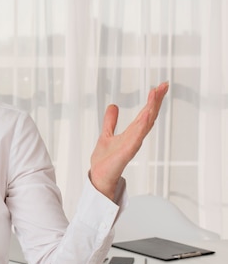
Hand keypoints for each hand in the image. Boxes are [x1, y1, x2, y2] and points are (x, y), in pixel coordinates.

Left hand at [89, 82, 169, 199]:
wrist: (99, 177)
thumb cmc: (105, 161)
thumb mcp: (106, 134)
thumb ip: (110, 121)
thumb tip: (113, 106)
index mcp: (131, 133)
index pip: (145, 113)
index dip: (152, 100)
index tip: (159, 87)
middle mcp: (134, 137)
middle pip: (149, 115)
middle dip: (156, 100)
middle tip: (164, 85)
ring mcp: (132, 144)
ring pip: (145, 123)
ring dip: (151, 108)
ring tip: (156, 94)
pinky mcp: (127, 151)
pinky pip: (137, 136)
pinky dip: (143, 125)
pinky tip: (147, 114)